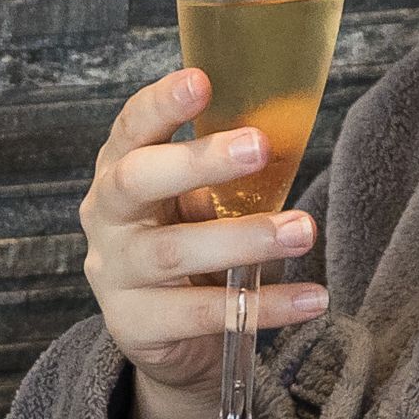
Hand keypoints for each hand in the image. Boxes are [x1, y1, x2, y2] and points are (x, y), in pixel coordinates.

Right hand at [81, 69, 330, 418]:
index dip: (160, 104)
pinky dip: (263, 306)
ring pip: (174, 251)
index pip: (131, 129)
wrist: (166, 338)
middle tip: (260, 146)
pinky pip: (200, 314)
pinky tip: (312, 299)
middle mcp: (106, 219)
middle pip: (136, 182)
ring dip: (245, 238)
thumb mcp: (202, 203)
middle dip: (198, 161)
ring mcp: (114, 274)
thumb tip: (290, 129)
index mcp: (120, 173)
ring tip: (303, 229)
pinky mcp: (135, 326)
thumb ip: (229, 174)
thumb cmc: (191, 246)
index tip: (201, 79)